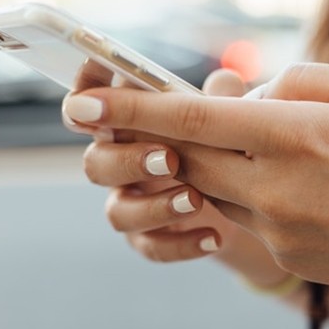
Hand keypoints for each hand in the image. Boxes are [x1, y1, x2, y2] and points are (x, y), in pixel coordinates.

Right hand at [62, 65, 264, 266]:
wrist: (245, 201)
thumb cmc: (223, 144)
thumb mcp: (227, 119)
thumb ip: (221, 99)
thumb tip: (226, 81)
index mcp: (128, 123)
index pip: (89, 107)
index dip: (83, 98)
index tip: (94, 99)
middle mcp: (120, 162)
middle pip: (96, 163)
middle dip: (128, 161)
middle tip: (170, 159)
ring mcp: (132, 203)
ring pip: (118, 212)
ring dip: (154, 206)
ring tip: (196, 200)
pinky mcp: (149, 238)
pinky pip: (150, 246)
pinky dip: (181, 244)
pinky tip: (214, 237)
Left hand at [63, 63, 328, 290]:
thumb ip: (296, 81)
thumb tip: (244, 94)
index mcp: (297, 135)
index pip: (194, 118)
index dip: (133, 109)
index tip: (85, 104)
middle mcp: (276, 185)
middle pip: (188, 157)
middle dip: (162, 137)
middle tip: (154, 120)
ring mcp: (278, 227)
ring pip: (212, 187)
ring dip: (215, 162)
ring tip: (262, 147)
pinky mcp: (284, 253)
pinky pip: (244, 216)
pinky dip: (249, 191)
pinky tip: (294, 185)